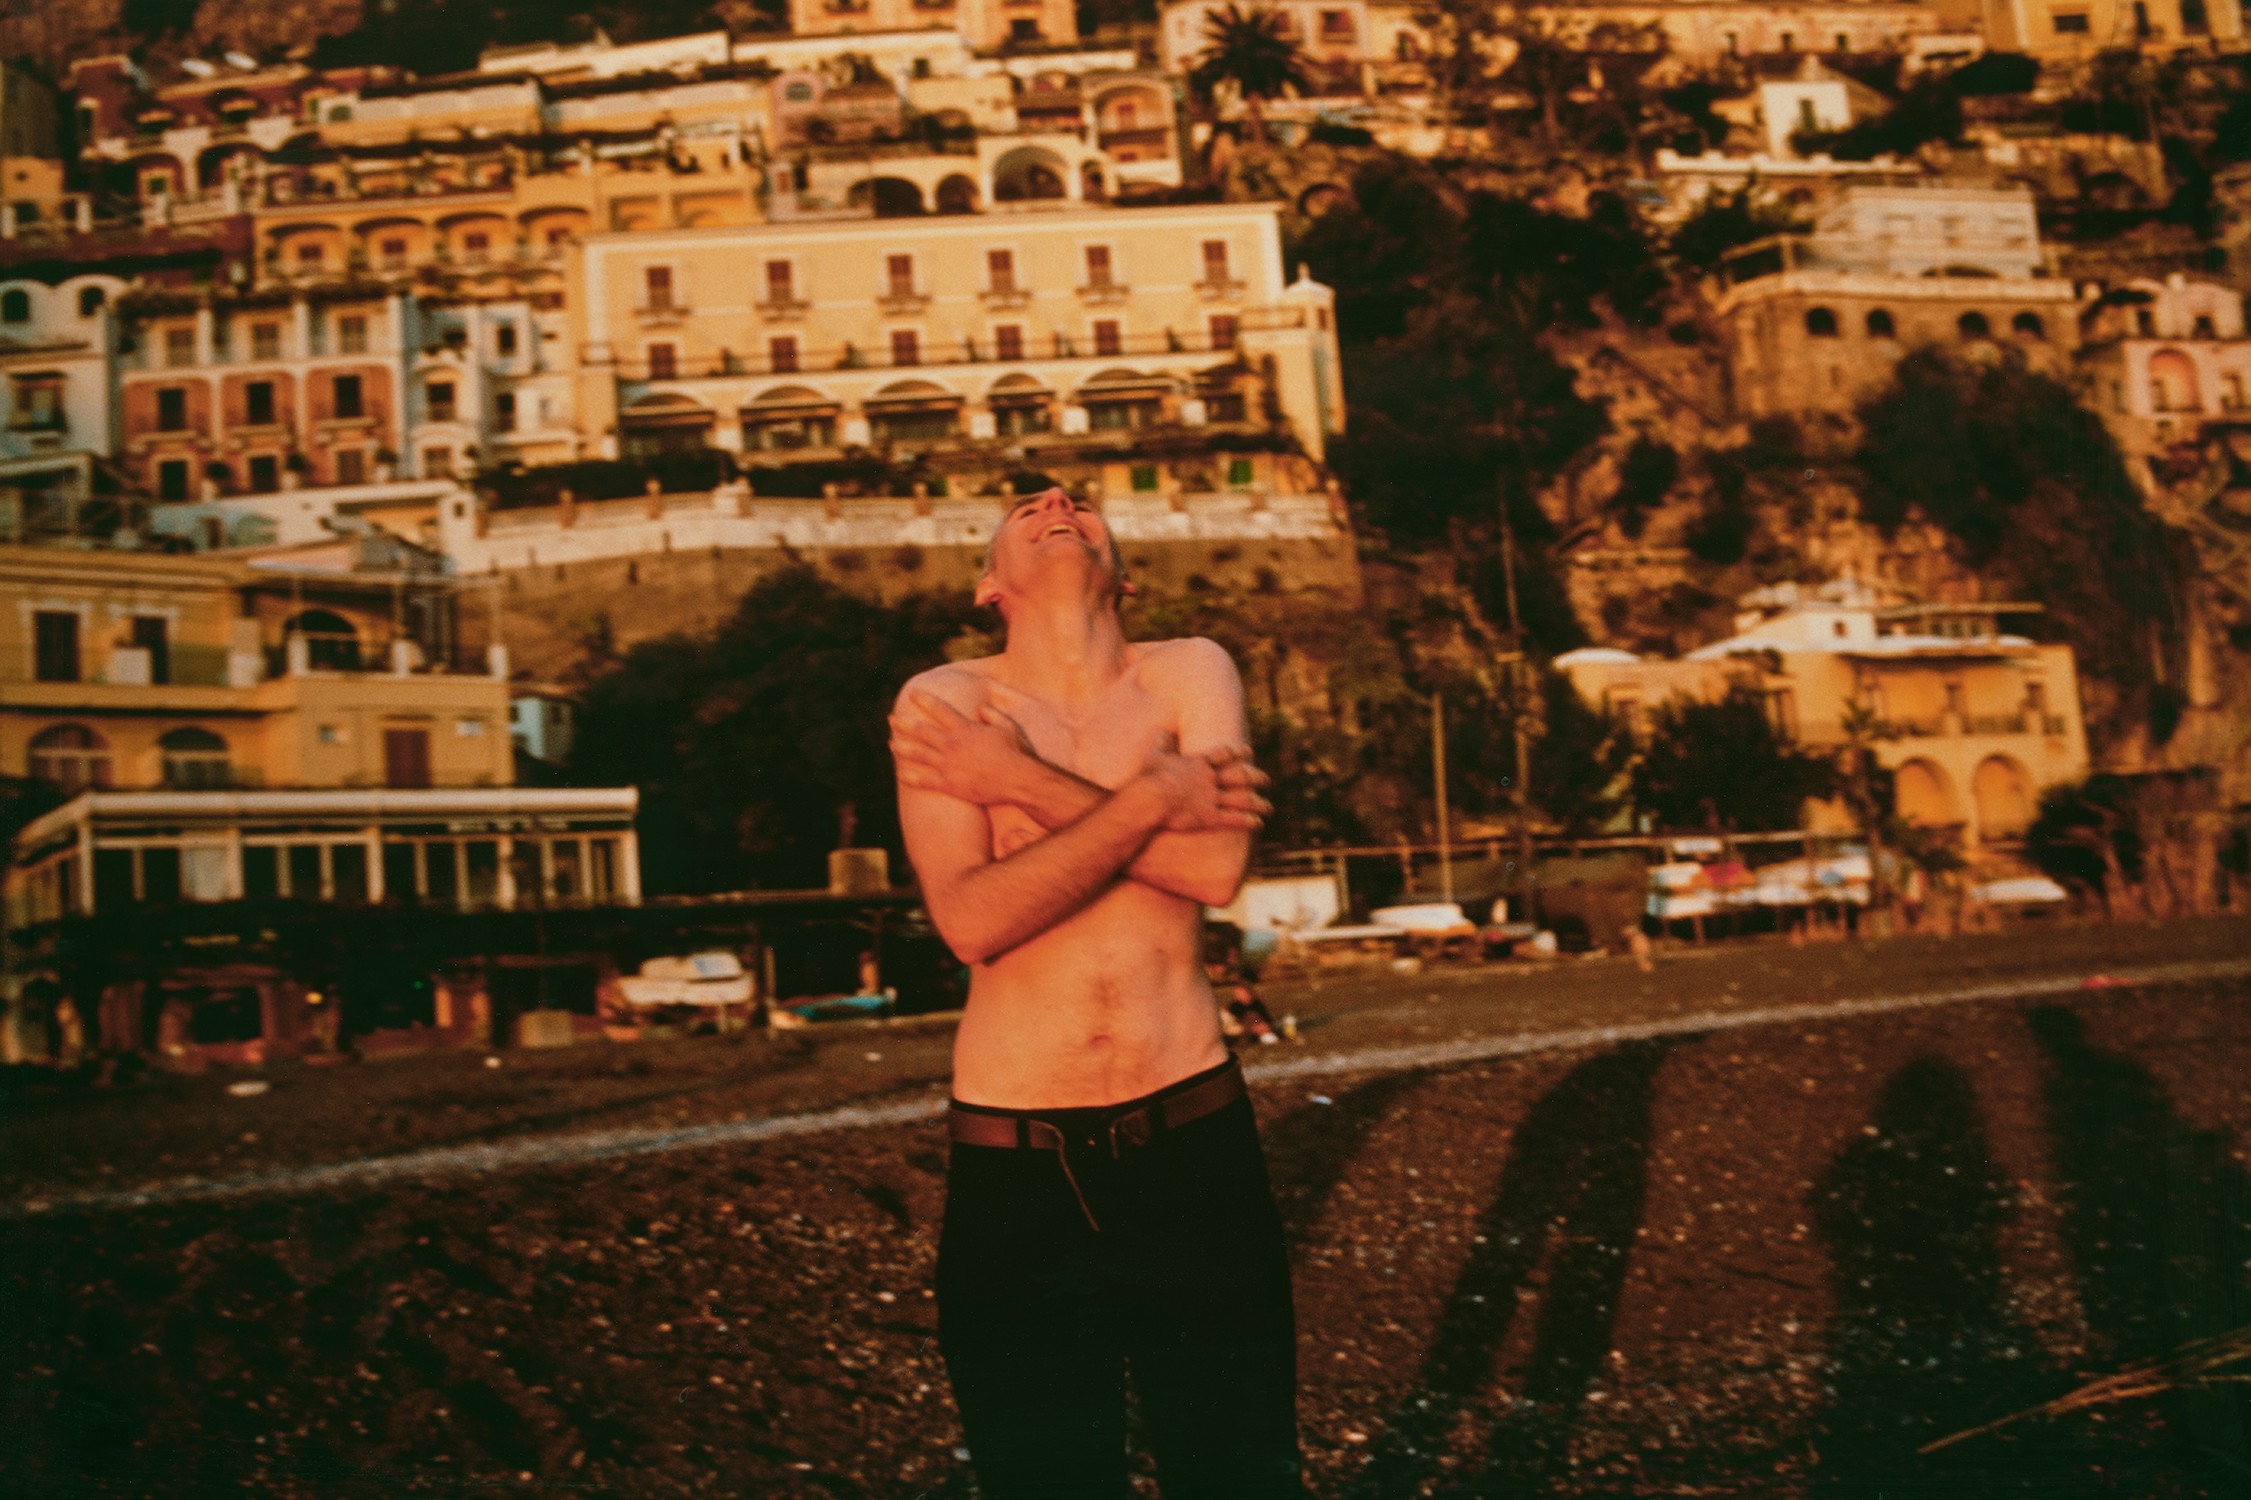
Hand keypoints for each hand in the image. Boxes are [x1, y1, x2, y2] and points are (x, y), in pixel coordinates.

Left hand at [890, 689, 1040, 804]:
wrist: (1017, 781)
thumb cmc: (1015, 753)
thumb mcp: (1007, 727)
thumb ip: (992, 714)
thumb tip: (981, 706)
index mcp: (965, 729)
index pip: (940, 710)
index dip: (924, 700)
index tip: (913, 693)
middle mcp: (952, 745)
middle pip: (921, 731)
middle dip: (904, 724)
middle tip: (892, 719)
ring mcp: (948, 765)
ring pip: (918, 754)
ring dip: (902, 748)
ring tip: (891, 744)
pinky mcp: (949, 784)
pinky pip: (924, 780)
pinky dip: (910, 777)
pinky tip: (900, 774)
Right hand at [1141, 734, 1270, 832]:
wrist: (1150, 798)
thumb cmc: (1148, 777)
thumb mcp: (1153, 755)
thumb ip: (1160, 743)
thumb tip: (1161, 732)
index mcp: (1199, 762)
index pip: (1224, 754)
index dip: (1238, 753)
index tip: (1249, 752)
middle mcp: (1210, 779)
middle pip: (1240, 776)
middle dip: (1255, 778)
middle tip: (1267, 780)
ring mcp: (1211, 798)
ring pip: (1241, 799)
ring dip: (1257, 803)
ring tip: (1269, 807)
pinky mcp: (1209, 817)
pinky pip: (1233, 819)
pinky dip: (1248, 821)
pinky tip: (1259, 823)